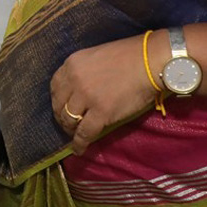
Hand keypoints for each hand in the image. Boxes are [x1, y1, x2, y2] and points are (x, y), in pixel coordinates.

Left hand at [50, 34, 157, 155]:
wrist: (150, 61)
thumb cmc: (129, 56)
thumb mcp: (96, 57)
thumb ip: (84, 73)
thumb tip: (80, 92)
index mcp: (72, 64)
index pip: (56, 86)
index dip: (58, 100)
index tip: (62, 107)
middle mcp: (74, 80)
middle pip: (59, 105)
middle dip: (62, 117)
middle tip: (68, 125)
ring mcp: (86, 97)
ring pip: (69, 120)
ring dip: (70, 130)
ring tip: (75, 136)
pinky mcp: (101, 112)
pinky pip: (84, 133)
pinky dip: (79, 144)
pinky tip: (79, 150)